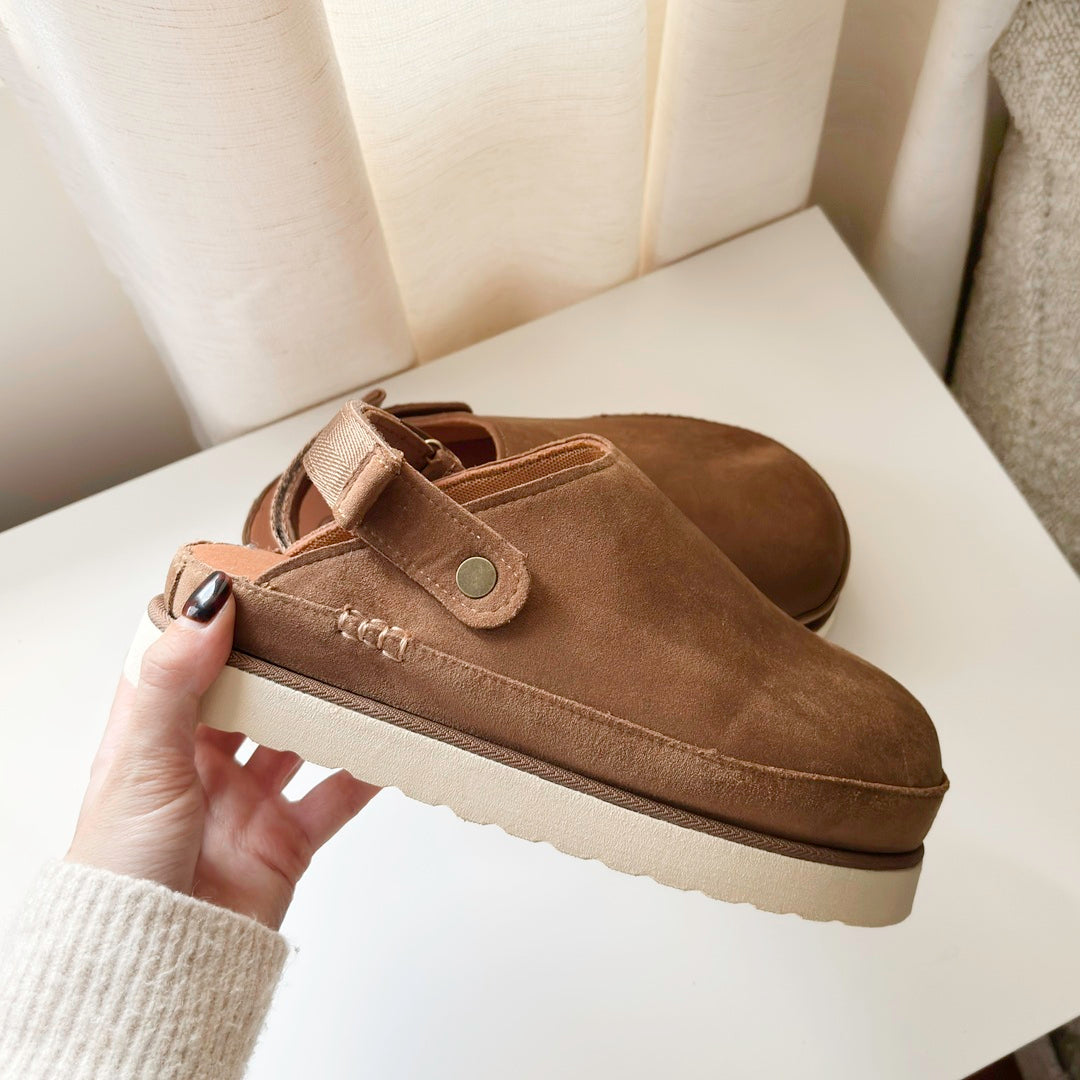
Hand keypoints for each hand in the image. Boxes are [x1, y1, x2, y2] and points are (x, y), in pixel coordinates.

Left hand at [67, 571, 377, 928]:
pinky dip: (366, 770)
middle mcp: (202, 762)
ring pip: (301, 738)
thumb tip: (209, 607)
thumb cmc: (123, 869)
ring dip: (330, 710)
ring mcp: (247, 799)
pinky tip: (391, 742)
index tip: (262, 584)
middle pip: (255, 694)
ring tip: (365, 672)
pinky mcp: (286, 837)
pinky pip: (336, 794)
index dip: (219, 624)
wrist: (156, 964)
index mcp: (155, 736)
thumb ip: (176, 681)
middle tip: (328, 623)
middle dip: (287, 663)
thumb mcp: (142, 761)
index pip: (189, 662)